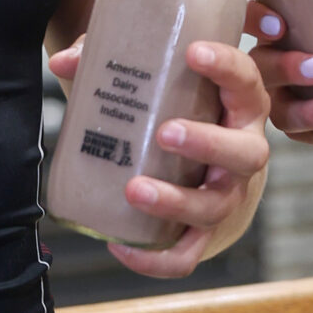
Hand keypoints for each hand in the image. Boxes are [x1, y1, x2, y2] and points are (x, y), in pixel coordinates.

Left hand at [49, 36, 270, 279]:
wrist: (206, 169)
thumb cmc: (181, 109)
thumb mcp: (161, 79)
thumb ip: (114, 61)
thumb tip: (65, 62)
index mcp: (240, 107)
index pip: (246, 81)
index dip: (226, 67)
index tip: (193, 53)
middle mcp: (242, 153)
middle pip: (247, 154)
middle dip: (208, 143)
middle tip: (166, 132)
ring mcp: (226, 196)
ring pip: (215, 207)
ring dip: (177, 201)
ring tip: (135, 189)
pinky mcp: (203, 233)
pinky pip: (186, 255)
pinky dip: (156, 259)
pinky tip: (120, 245)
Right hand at [249, 0, 312, 141]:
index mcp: (280, 20)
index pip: (252, 15)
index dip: (256, 19)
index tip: (279, 23)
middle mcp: (273, 57)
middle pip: (261, 63)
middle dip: (286, 67)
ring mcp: (283, 93)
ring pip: (279, 105)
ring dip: (305, 109)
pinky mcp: (300, 123)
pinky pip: (299, 132)